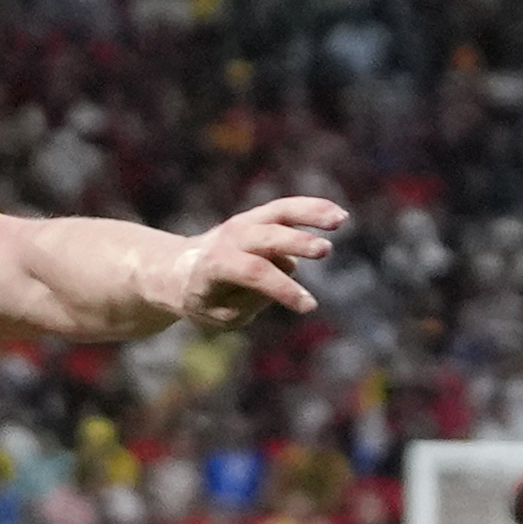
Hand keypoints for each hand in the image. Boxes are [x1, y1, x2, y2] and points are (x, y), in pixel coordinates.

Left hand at [176, 197, 348, 331]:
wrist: (181, 270)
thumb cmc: (204, 298)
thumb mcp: (217, 314)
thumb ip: (246, 301)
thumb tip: (284, 272)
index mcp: (215, 265)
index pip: (252, 273)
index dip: (282, 289)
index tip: (308, 306)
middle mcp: (230, 238)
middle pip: (267, 237)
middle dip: (296, 243)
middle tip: (324, 251)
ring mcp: (245, 223)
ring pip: (280, 213)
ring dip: (311, 214)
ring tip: (341, 220)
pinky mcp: (259, 216)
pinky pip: (287, 209)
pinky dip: (312, 209)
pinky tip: (339, 215)